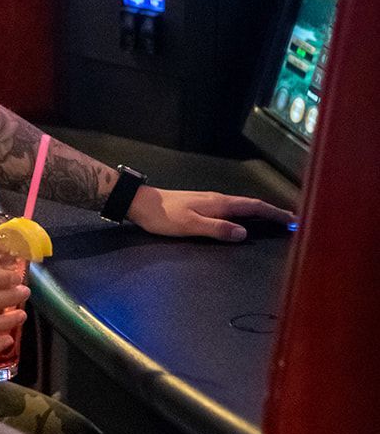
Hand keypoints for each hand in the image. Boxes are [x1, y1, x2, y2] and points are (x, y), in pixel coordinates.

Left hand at [127, 184, 294, 242]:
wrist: (141, 203)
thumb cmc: (163, 216)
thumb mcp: (190, 225)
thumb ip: (217, 228)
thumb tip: (244, 234)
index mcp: (219, 203)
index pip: (253, 207)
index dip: (274, 213)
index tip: (293, 220)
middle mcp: (218, 200)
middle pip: (251, 205)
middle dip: (272, 213)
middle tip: (291, 222)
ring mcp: (210, 202)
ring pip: (241, 207)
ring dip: (259, 214)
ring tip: (274, 223)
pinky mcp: (202, 206)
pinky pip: (231, 210)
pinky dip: (244, 215)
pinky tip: (243, 222)